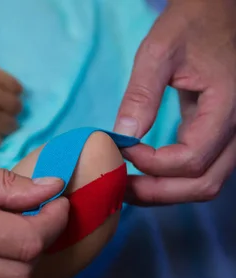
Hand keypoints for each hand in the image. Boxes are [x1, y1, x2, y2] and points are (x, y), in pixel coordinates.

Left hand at [114, 0, 235, 204]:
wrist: (219, 10)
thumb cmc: (191, 23)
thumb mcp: (158, 51)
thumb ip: (142, 95)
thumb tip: (122, 136)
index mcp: (229, 104)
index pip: (192, 158)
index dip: (153, 164)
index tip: (121, 150)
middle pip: (204, 183)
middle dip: (158, 191)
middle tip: (119, 187)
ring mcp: (233, 132)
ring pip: (207, 181)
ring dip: (166, 190)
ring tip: (128, 184)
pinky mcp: (221, 132)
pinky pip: (202, 168)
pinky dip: (173, 178)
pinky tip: (143, 171)